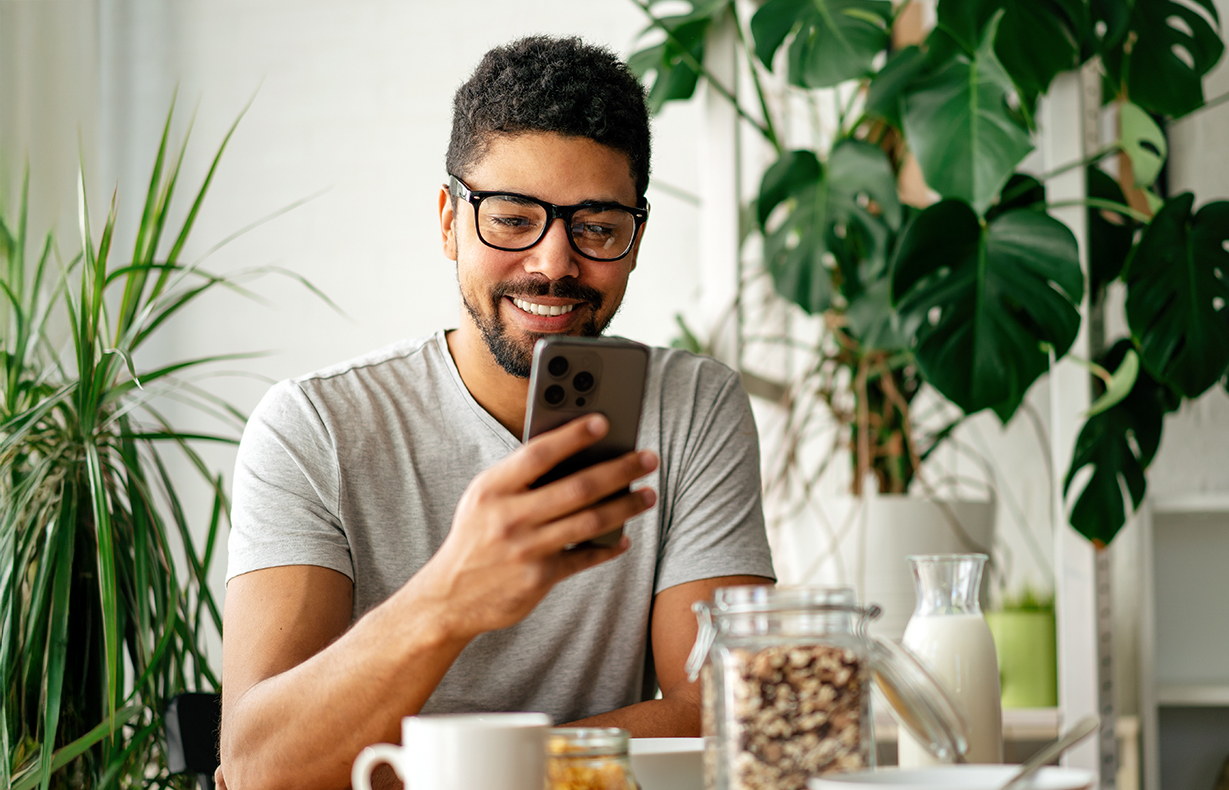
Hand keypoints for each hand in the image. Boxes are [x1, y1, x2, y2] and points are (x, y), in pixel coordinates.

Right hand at [406, 413, 657, 640]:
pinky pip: (584, 557)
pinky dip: (609, 547)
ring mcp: (526, 549)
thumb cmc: (476, 536)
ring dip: (626, 506)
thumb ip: (520, 477)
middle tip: (647, 459)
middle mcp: (509, 517)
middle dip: (620, 470)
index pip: (539, 454)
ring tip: (648, 495)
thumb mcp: (483, 498)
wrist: (450, 597)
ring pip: (590, 521)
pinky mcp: (539, 578)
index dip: (573, 436)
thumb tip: (576, 454)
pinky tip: (624, 538)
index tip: (604, 422)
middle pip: (577, 487)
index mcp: (493, 488)